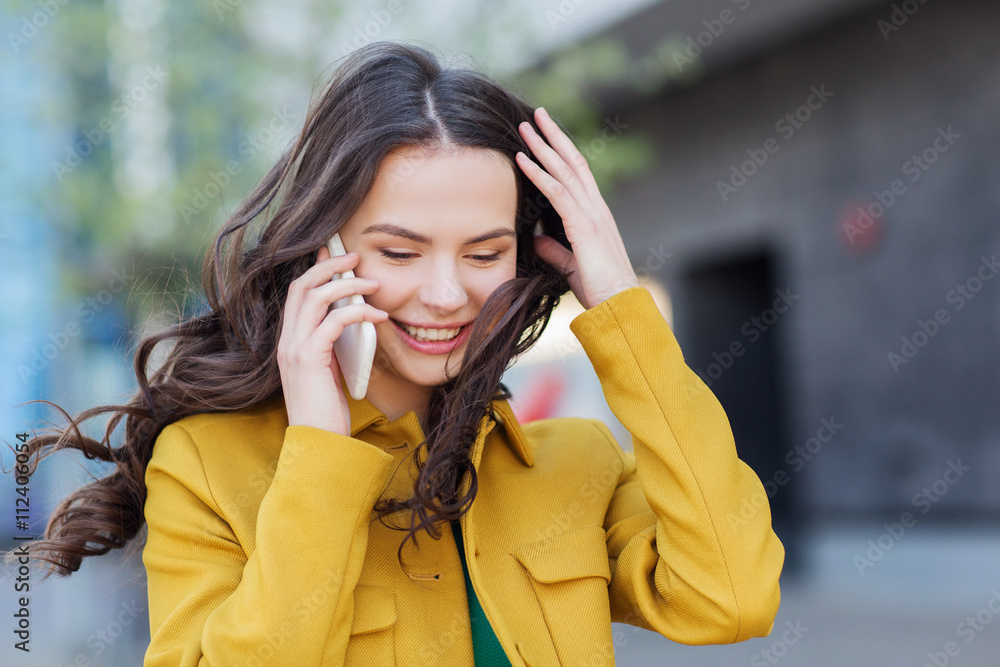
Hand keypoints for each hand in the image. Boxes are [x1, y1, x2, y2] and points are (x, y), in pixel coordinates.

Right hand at [276, 246, 388, 435]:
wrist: (317, 445)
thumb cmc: (327, 412)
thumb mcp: (329, 371)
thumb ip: (332, 346)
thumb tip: (352, 322)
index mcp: (289, 342)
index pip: (296, 293)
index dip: (314, 269)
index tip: (334, 253)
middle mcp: (287, 341)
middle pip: (302, 285)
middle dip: (329, 265)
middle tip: (355, 256)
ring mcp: (294, 349)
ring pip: (316, 297)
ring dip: (347, 284)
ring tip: (372, 283)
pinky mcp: (309, 359)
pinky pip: (334, 322)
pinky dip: (357, 312)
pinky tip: (378, 316)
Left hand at [515, 107, 639, 309]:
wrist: (620, 307)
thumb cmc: (600, 290)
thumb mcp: (570, 266)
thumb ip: (555, 250)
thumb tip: (537, 238)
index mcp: (595, 216)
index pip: (577, 175)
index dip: (561, 153)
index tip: (545, 135)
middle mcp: (596, 208)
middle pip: (573, 162)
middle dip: (554, 136)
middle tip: (536, 114)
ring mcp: (592, 215)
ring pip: (565, 170)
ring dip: (543, 146)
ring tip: (525, 126)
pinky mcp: (584, 226)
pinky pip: (557, 192)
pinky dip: (538, 173)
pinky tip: (522, 159)